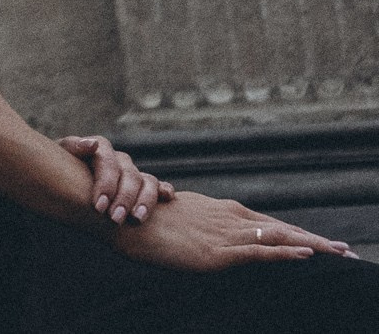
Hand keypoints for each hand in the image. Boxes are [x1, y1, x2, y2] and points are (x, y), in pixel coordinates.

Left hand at [60, 134, 171, 224]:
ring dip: (144, 200)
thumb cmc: (58, 170)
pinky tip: (167, 198)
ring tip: (136, 219)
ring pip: (147, 181)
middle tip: (115, 219)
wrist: (64, 181)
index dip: (105, 183)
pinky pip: (159, 186)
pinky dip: (164, 190)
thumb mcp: (59, 157)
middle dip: (123, 198)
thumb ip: (73, 147)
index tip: (98, 207)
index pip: (106, 160)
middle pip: (128, 174)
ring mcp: (132, 173)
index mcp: (98, 149)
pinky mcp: (144, 187)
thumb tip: (91, 145)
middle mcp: (118, 160)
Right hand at [106, 190, 358, 271]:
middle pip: (282, 228)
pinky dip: (286, 251)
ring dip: (313, 245)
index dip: (296, 233)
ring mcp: (224, 233)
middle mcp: (228, 218)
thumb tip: (205, 237)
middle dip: (316, 240)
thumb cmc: (142, 221)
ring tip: (341, 253)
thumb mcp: (176, 222)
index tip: (322, 244)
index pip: (267, 223)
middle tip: (348, 251)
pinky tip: (307, 255)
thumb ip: (198, 227)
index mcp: (220, 212)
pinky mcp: (217, 251)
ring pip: (279, 237)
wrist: (119, 219)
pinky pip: (260, 250)